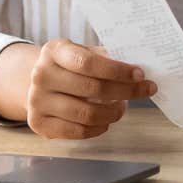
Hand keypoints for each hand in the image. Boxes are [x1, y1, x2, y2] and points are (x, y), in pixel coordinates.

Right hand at [13, 39, 157, 140]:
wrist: (37, 83)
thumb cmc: (68, 66)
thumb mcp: (82, 52)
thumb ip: (105, 57)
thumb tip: (137, 68)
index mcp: (54, 51)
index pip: (88, 62)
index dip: (117, 70)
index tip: (140, 74)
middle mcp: (41, 76)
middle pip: (92, 88)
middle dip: (125, 90)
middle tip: (145, 90)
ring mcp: (37, 101)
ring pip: (86, 114)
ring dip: (114, 112)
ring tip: (122, 107)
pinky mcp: (39, 124)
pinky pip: (78, 131)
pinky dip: (99, 127)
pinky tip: (106, 120)